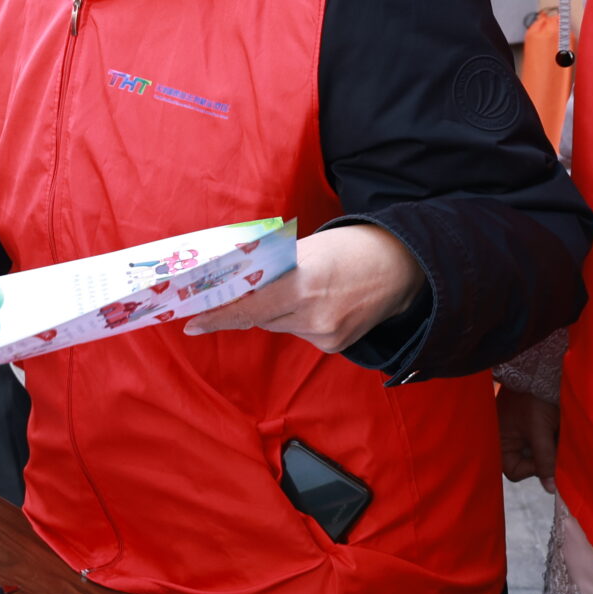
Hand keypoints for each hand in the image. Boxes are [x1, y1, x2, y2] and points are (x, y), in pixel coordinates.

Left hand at [183, 223, 424, 354]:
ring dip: (273, 310)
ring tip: (298, 288)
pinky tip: (316, 302)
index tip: (191, 322)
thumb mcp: (305, 248)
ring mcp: (325, 334)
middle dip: (245, 304)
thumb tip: (228, 280)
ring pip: (276, 324)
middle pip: (258, 316)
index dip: (217, 315)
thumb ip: (268, 266)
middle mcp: (314, 314)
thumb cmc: (349, 248)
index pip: (248, 305)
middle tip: (230, 293)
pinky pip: (297, 332)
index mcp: (303, 282)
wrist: (401, 267)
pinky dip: (295, 319)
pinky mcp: (334, 345)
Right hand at [496, 387, 560, 491]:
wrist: (540, 369)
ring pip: (541, 454)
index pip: (515, 472)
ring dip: (553, 447)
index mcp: (501, 442)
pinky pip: (546, 442)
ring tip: (558, 431)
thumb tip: (550, 489)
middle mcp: (510, 440)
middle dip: (546, 457)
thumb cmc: (534, 398)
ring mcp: (522, 433)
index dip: (533, 469)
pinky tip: (559, 426)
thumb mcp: (539, 430)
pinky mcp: (535, 426)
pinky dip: (555, 438)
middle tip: (557, 443)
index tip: (548, 456)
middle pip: (530, 464)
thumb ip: (544, 460)